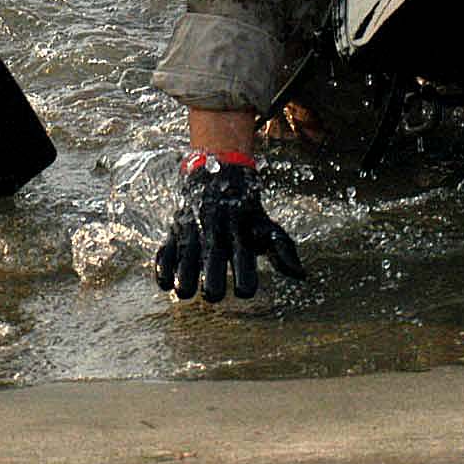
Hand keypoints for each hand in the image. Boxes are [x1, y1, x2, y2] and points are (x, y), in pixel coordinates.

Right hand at [154, 152, 305, 301]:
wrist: (218, 170)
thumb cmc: (246, 210)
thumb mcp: (267, 225)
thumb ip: (283, 251)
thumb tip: (301, 276)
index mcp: (240, 231)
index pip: (244, 259)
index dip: (244, 279)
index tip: (243, 290)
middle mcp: (216, 230)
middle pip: (212, 259)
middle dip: (212, 280)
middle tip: (214, 293)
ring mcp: (194, 229)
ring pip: (186, 255)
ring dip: (184, 276)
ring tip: (185, 292)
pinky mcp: (176, 230)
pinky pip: (165, 249)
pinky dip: (163, 266)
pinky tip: (166, 283)